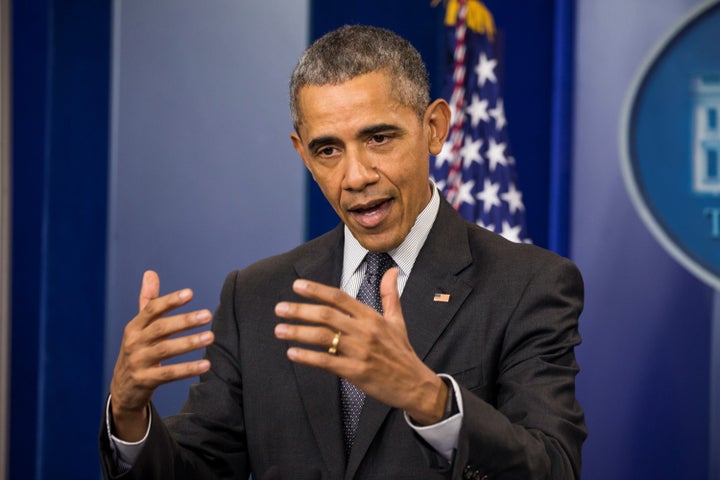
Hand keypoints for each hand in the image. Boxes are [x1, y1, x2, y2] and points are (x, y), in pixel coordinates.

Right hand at [109, 270, 213, 440]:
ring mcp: (138, 362)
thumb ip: (148, 302)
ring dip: (189, 343)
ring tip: (211, 337)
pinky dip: (187, 369)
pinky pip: (168, 374)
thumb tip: (150, 272)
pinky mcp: (145, 381)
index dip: (170, 300)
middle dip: (184, 321)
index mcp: (134, 327)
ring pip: (165, 350)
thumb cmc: (138, 350)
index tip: (190, 293)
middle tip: (208, 315)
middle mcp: (134, 342)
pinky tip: (206, 365)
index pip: (151, 309)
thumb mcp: (139, 327)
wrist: (123, 388)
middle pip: (160, 328)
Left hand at [274, 268, 447, 424]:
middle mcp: (365, 331)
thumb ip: (390, 295)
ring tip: (279, 330)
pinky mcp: (357, 372)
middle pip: (327, 315)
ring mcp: (360, 351)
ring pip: (323, 337)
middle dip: (300, 310)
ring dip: (298, 332)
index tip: (297, 286)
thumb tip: (392, 270)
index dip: (317, 290)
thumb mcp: (398, 321)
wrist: (415, 385)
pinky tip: (292, 353)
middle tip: (279, 308)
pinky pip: (327, 362)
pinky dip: (307, 357)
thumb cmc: (402, 352)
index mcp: (372, 317)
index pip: (340, 298)